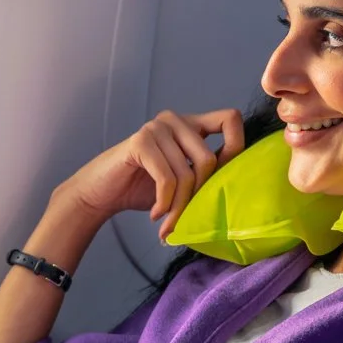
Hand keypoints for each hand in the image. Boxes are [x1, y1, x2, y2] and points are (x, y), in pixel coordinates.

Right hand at [56, 109, 245, 241]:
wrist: (100, 194)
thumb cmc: (143, 189)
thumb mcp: (183, 180)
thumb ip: (207, 173)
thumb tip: (241, 187)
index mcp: (191, 124)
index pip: (231, 119)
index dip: (235, 148)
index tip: (221, 181)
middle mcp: (176, 120)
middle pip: (210, 158)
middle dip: (200, 197)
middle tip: (185, 218)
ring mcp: (157, 127)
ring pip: (189, 173)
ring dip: (179, 207)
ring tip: (168, 223)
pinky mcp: (141, 141)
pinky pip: (168, 178)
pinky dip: (164, 203)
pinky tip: (155, 213)